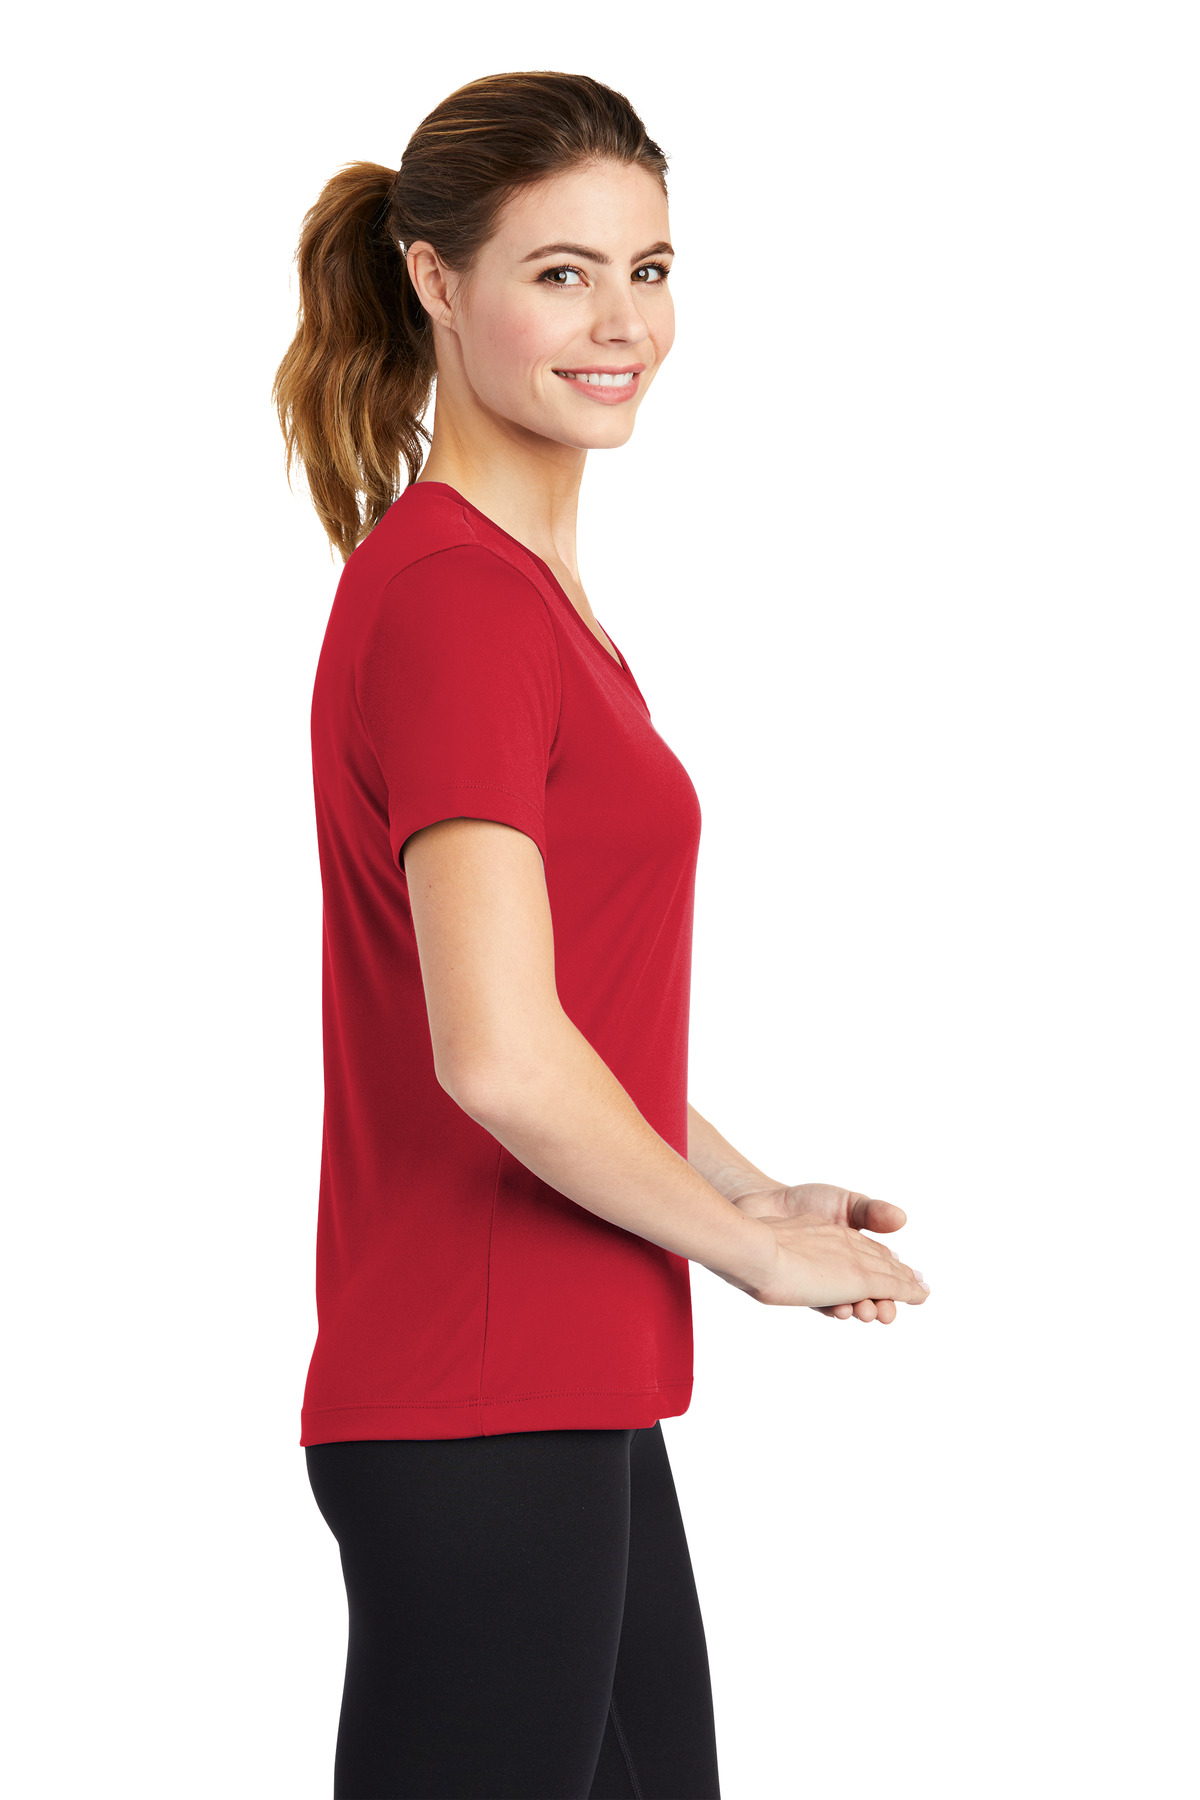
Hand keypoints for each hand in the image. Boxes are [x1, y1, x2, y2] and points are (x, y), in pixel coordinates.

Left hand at [732, 1182, 925, 1323]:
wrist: (760, 1200)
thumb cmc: (804, 1200)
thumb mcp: (845, 1201)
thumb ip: (872, 1212)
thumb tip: (902, 1219)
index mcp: (859, 1252)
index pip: (888, 1272)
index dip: (904, 1284)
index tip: (920, 1293)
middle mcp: (842, 1267)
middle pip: (870, 1291)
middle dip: (882, 1303)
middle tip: (888, 1313)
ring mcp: (819, 1276)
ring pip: (847, 1298)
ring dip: (859, 1307)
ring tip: (866, 1312)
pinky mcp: (796, 1282)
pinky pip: (819, 1298)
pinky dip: (832, 1304)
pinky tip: (840, 1307)